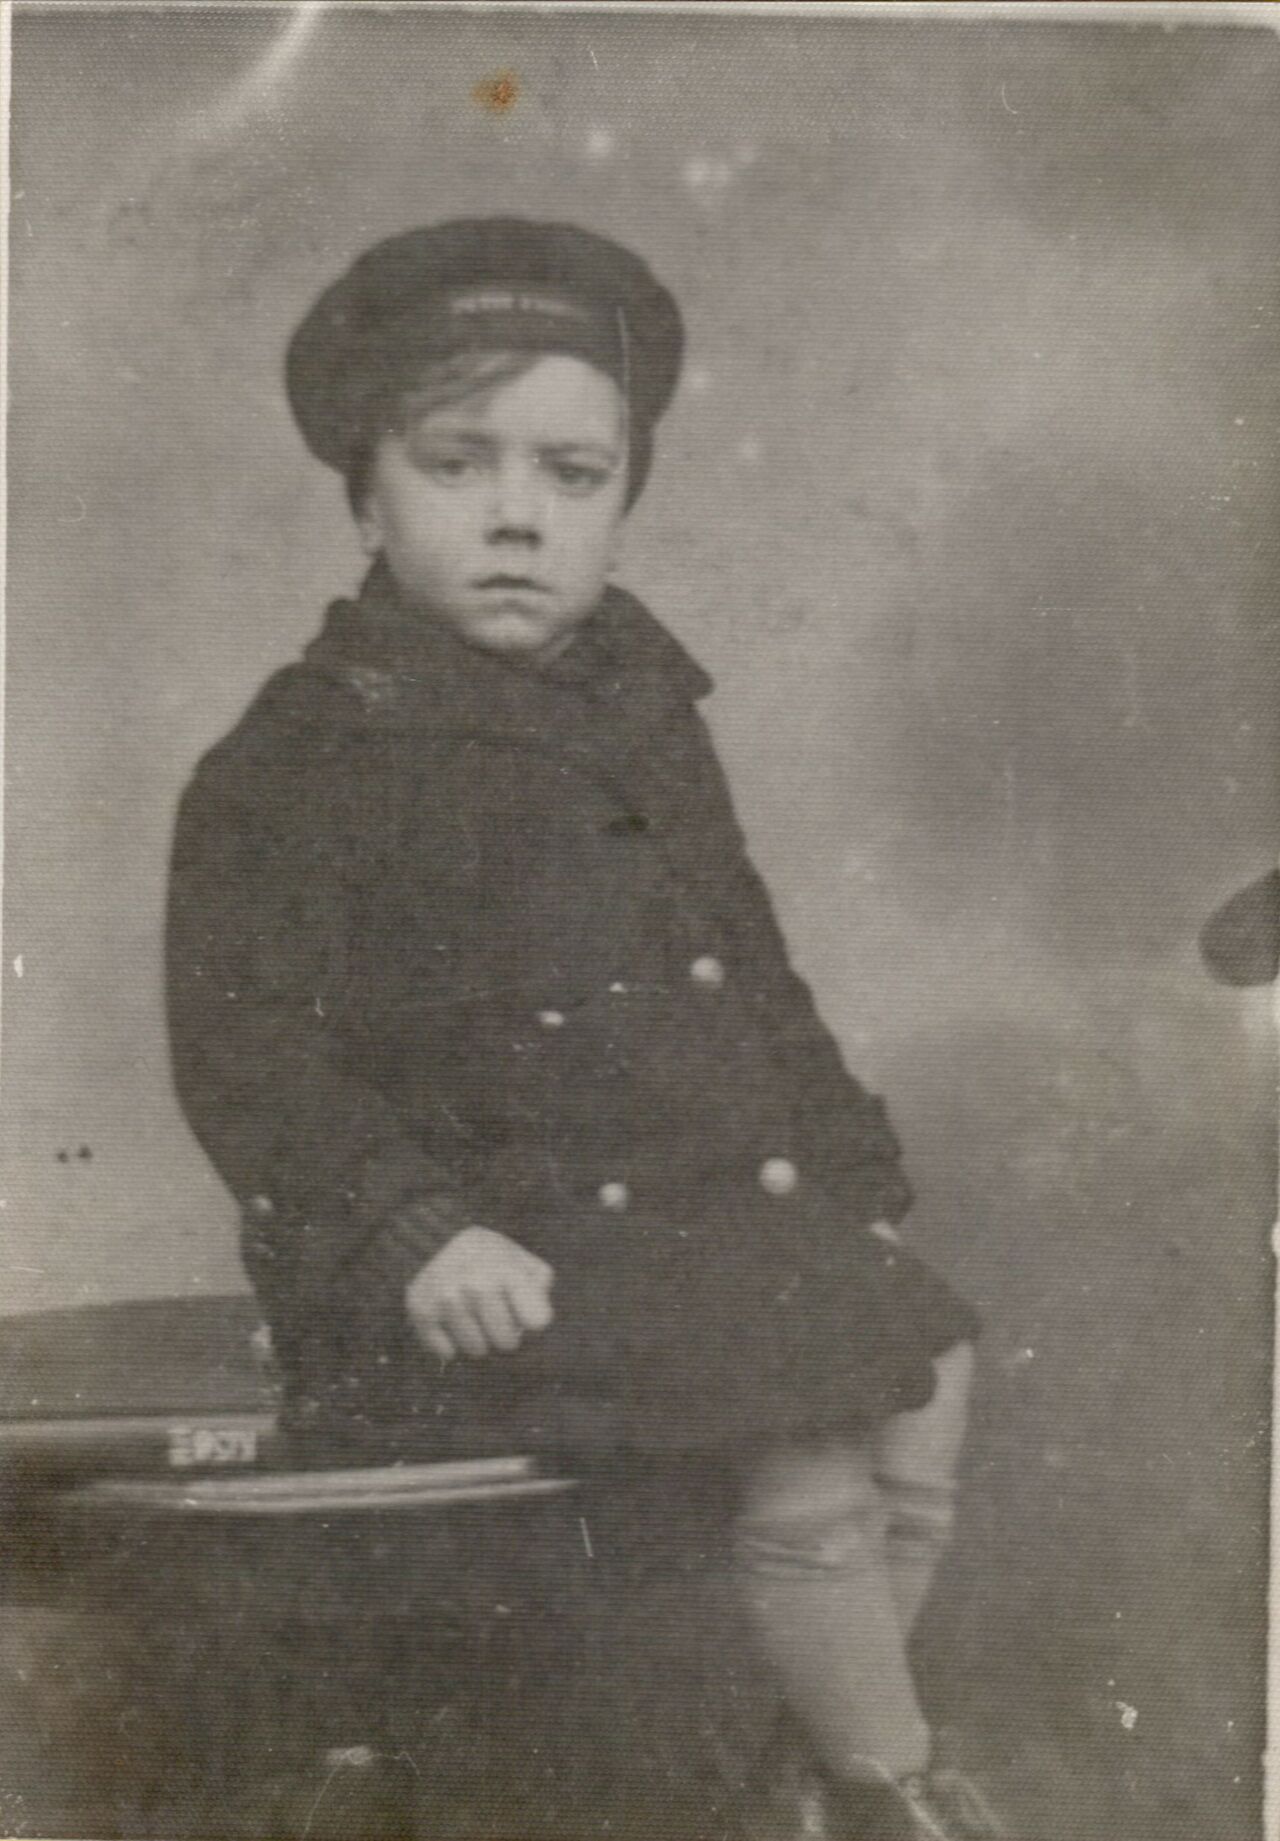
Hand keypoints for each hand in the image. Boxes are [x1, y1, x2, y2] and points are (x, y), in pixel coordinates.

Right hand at [405, 1226, 554, 1361]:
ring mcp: (447, 1299)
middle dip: (504, 1333)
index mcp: (506, 1269)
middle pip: (507, 1343)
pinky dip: (449, 1343)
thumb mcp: (518, 1257)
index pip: (538, 1321)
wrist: (431, 1239)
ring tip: (471, 1316)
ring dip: (477, 1339)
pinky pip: (447, 1352)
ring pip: (477, 1351)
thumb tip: (537, 1318)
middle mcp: (476, 1284)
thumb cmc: (486, 1256)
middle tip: (494, 1315)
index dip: (532, 1320)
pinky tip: (448, 1321)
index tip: (524, 1310)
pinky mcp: (421, 1312)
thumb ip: (539, 1283)